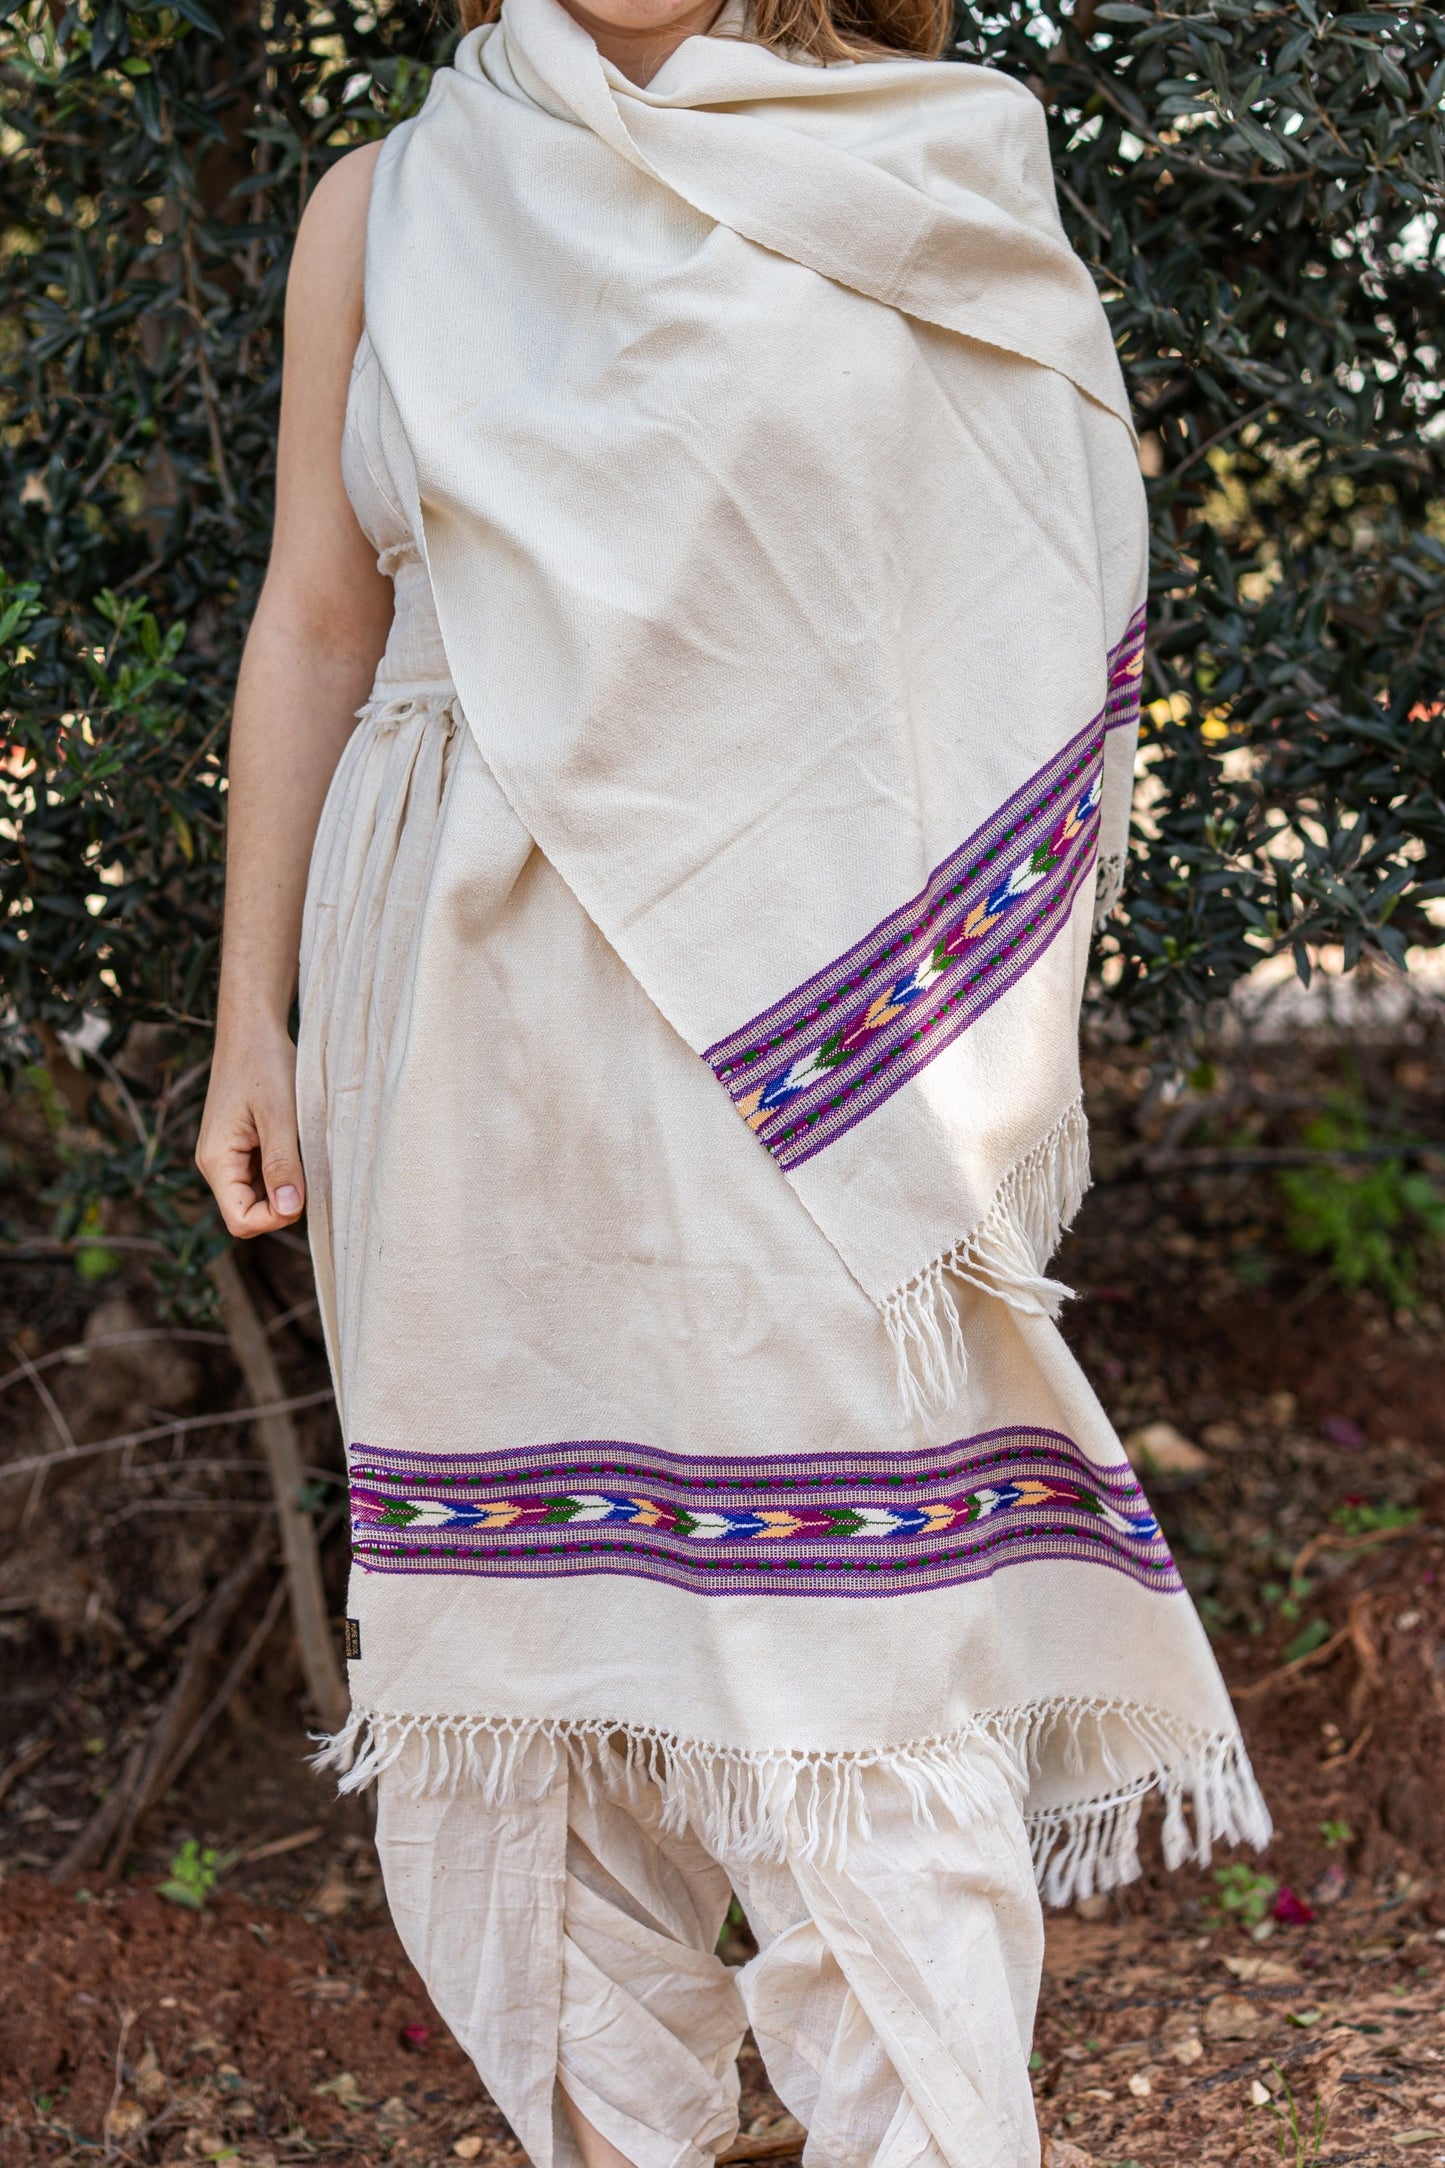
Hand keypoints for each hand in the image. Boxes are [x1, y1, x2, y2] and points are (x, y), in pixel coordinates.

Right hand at [196, 1017, 305, 1238]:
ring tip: (302, 1150)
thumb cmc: (264, 1063)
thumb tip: (290, 1209)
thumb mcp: (280, 1114)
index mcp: (216, 1160)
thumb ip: (282, 1163)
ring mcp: (226, 1156)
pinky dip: (282, 1170)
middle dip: (282, 1203)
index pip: (242, 1221)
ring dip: (284, 1185)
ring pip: (257, 1196)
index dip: (276, 1218)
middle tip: (309, 1168)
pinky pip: (260, 1177)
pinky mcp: (239, 1147)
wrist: (252, 1030)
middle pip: (249, 1213)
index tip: (304, 1190)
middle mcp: (215, 1164)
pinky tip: (296, 1144)